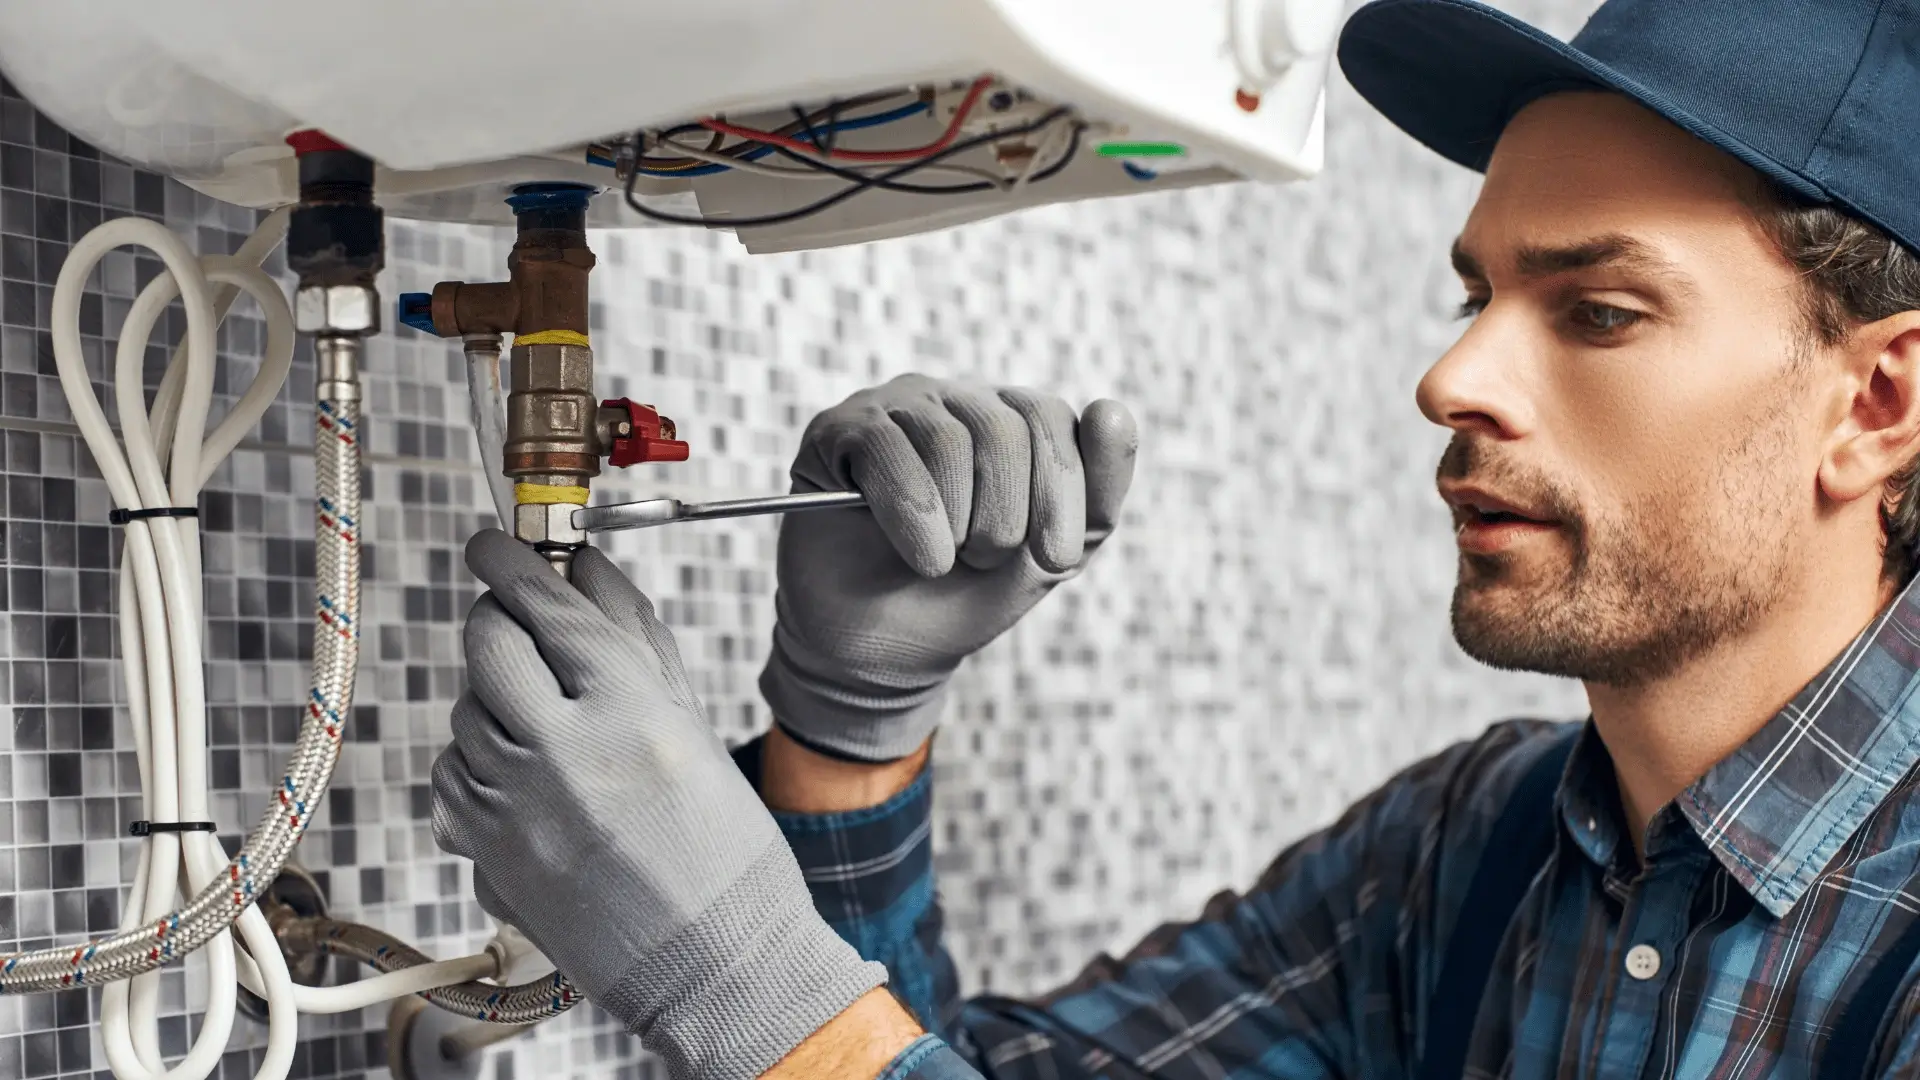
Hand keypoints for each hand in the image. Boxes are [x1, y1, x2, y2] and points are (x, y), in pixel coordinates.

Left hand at [431, 531, 885, 1079]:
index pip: (547, 605)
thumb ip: (635, 638)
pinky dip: (478, 763)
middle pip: (488, 644)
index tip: (494, 543)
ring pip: (464, 711)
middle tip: (517, 619)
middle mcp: (564, 751)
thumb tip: (587, 569)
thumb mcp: (692, 726)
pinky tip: (526, 777)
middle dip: (498, 619)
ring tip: (545, 722)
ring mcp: (516, 807)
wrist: (715, 963)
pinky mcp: (487, 855)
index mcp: (629, 709)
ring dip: (493, 698)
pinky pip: (453, 778)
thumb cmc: (726, 850)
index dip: (513, 561)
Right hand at [759, 374, 1138, 762]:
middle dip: (1006, 518)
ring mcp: (893, 409)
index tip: (1056, 558)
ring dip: (957, 525)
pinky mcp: (838, 431)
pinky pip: (886, 450)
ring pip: (947, 442)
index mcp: (1010, 420)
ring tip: (944, 562)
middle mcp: (953, 401)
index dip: (1061, 490)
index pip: (1050, 416)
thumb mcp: (1049, 556)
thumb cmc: (966, 595)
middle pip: (1002, 428)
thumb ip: (1097, 494)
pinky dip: (911, 518)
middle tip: (985, 560)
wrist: (883, 649)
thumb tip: (1111, 409)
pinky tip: (918, 556)